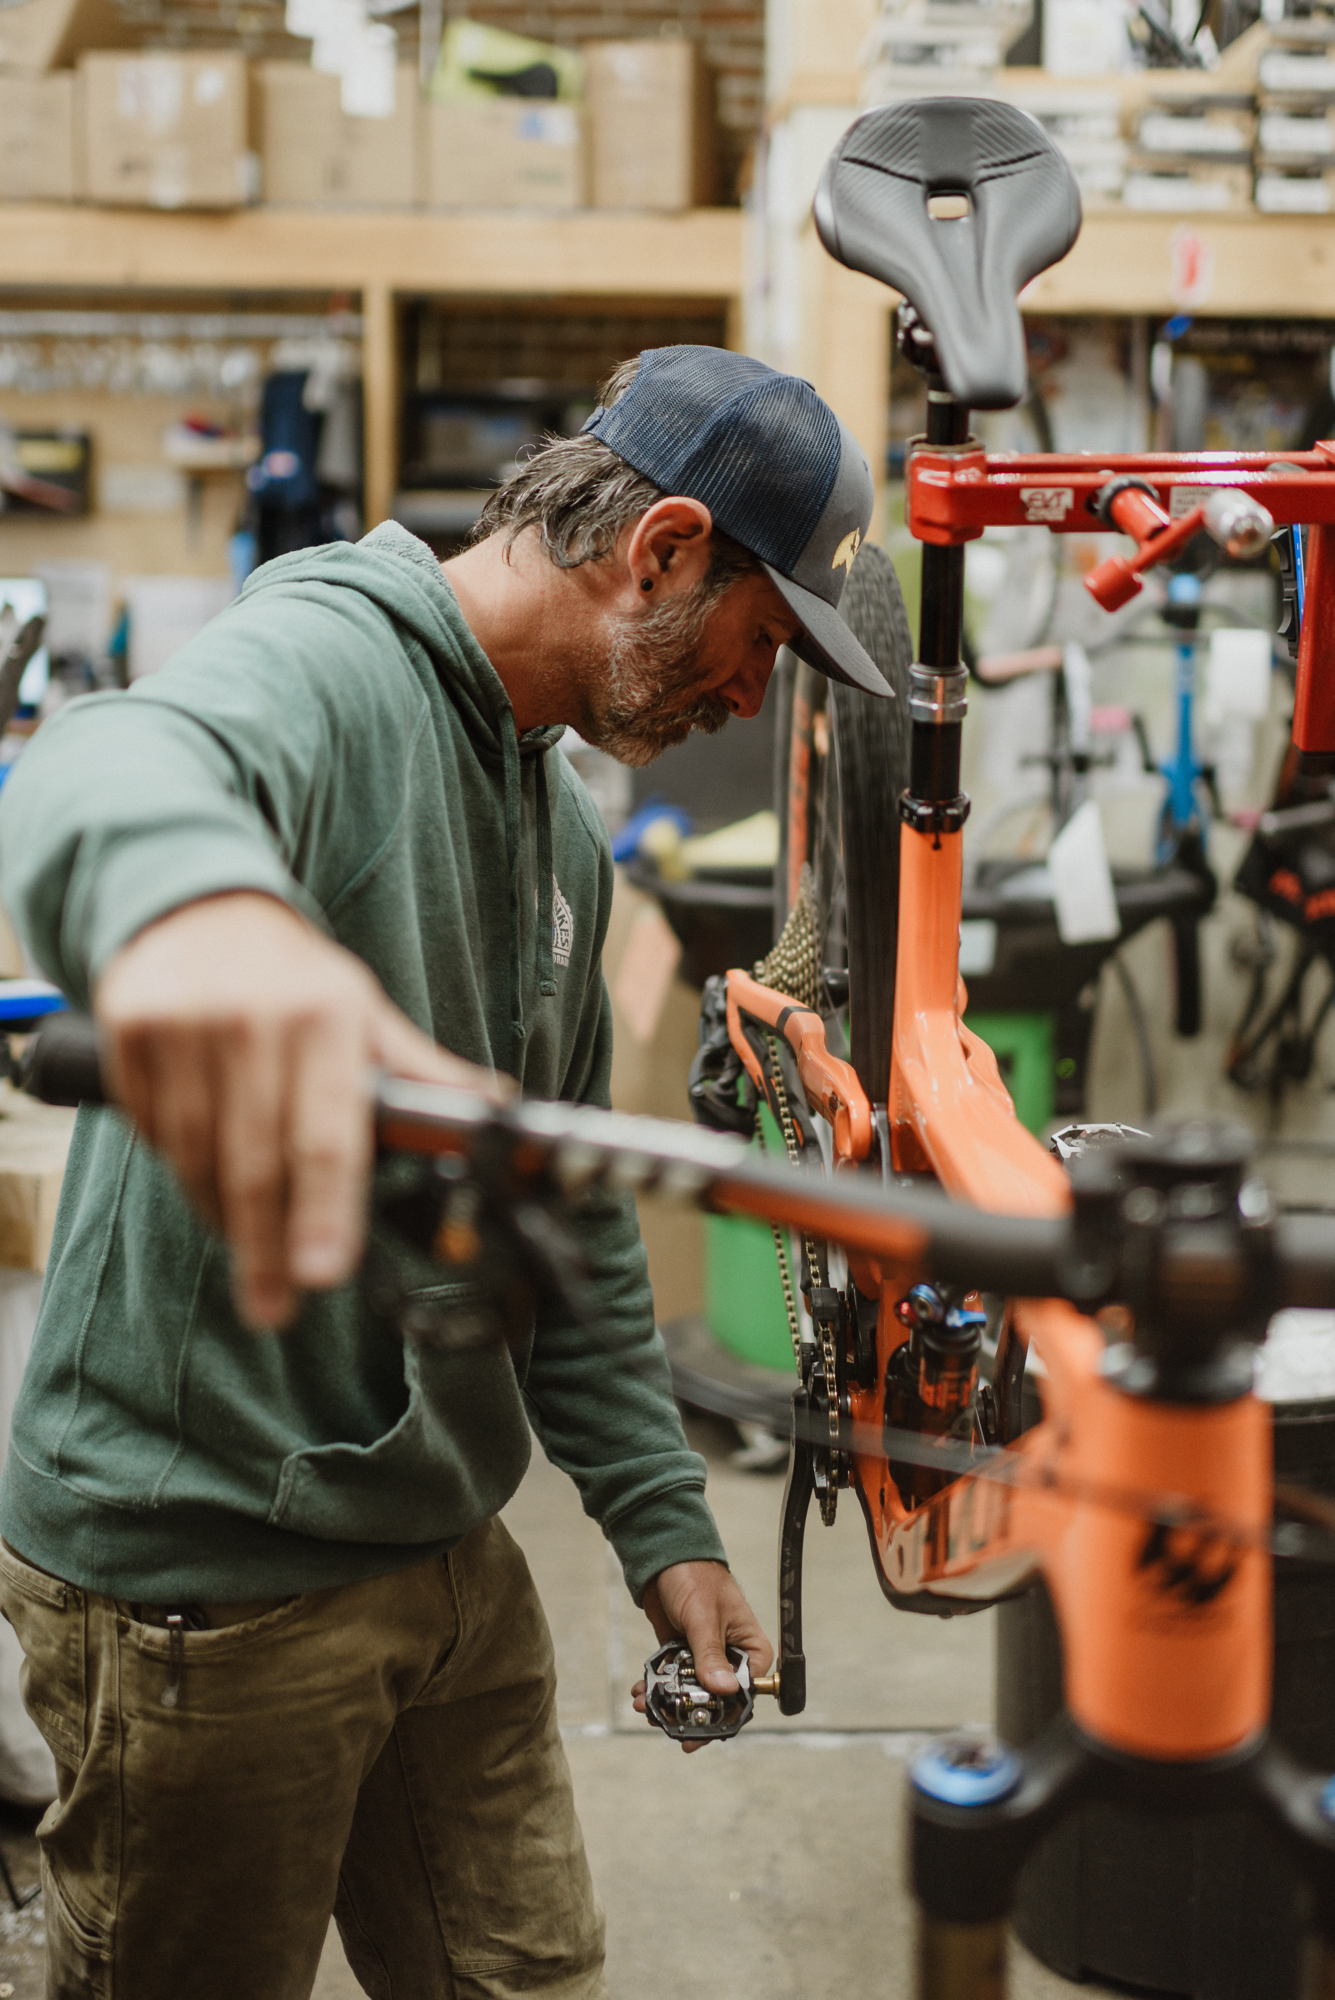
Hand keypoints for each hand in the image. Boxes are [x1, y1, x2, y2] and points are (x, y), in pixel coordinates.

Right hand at [95, 891, 509, 1330]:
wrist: (196, 906)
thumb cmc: (293, 977)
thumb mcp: (363, 1013)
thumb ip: (418, 1075)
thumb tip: (497, 1111)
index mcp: (326, 1016)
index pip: (328, 1134)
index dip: (326, 1211)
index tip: (324, 1273)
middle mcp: (253, 1018)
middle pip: (257, 1164)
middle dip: (267, 1249)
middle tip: (276, 1307)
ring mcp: (184, 1024)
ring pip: (198, 1159)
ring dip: (225, 1217)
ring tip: (248, 1246)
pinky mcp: (131, 1031)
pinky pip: (154, 1134)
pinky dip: (181, 1167)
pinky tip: (205, 1170)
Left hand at [631, 1560, 772, 1753]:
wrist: (665, 1556)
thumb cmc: (696, 1577)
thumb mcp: (704, 1618)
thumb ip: (711, 1655)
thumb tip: (723, 1690)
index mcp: (750, 1648)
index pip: (745, 1692)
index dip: (724, 1713)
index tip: (699, 1728)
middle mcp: (731, 1656)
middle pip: (717, 1698)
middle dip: (689, 1711)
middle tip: (665, 1722)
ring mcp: (706, 1656)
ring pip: (692, 1692)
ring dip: (669, 1703)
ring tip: (645, 1705)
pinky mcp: (684, 1653)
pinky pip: (675, 1679)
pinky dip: (660, 1688)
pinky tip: (642, 1692)